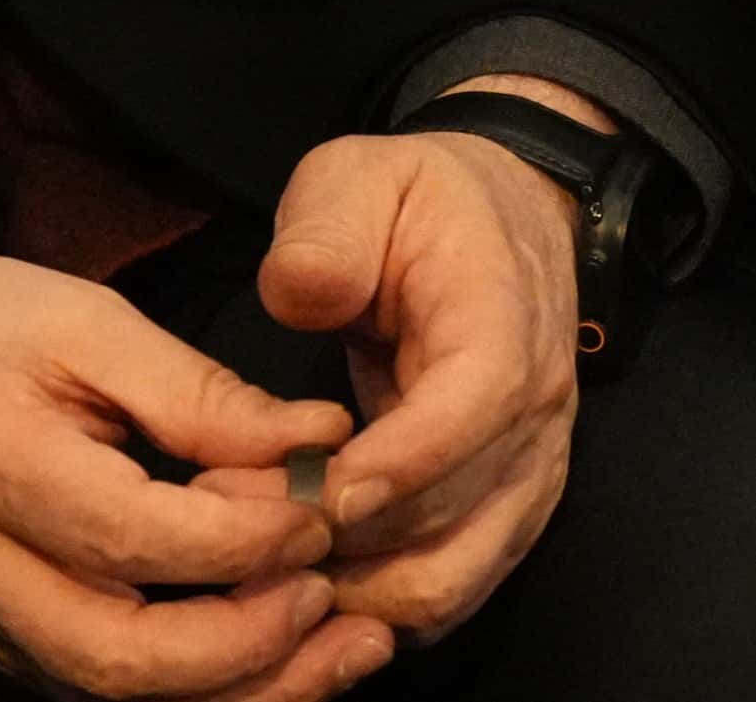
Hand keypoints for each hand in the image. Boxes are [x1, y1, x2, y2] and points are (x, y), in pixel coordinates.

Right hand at [0, 232, 375, 695]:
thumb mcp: (79, 318)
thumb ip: (196, 392)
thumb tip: (316, 448)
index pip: (142, 537)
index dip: (251, 536)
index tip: (319, 501)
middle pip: (127, 661)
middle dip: (254, 647)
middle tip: (330, 592)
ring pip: (118, 697)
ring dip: (243, 689)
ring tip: (333, 642)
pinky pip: (97, 690)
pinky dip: (190, 684)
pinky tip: (260, 649)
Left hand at [262, 83, 597, 646]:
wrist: (501, 222)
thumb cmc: (415, 199)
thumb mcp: (358, 176)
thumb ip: (326, 231)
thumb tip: (296, 298)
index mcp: (501, 327)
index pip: (471, 411)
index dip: (403, 462)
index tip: (324, 494)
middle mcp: (534, 420)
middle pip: (459, 513)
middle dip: (350, 532)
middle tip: (239, 523)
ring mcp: (527, 476)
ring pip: (459, 570)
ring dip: (365, 581)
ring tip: (262, 562)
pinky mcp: (503, 508)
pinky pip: (455, 579)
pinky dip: (389, 597)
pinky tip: (310, 586)